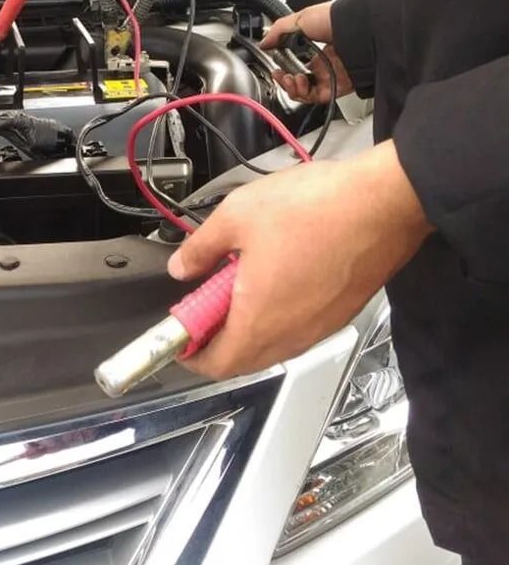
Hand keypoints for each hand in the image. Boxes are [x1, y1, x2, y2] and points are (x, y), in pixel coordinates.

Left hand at [167, 141, 432, 379]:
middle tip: (203, 304)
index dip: (189, 354)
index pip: (215, 364)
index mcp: (259, 322)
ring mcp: (320, 327)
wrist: (385, 200)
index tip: (179, 333)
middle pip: (242, 359)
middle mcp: (291, 336)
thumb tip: (182, 266)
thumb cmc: (317, 209)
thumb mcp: (236, 217)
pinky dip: (275, 314)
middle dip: (216, 338)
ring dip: (247, 324)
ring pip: (271, 344)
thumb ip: (199, 248)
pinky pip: (297, 328)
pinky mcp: (341, 312)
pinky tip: (272, 275)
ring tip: (236, 282)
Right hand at [260, 2, 354, 103]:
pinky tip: (299, 82)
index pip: (296, 65)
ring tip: (290, 78)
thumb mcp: (301, 18)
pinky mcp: (337, 87)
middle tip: (280, 75)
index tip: (275, 65)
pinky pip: (314, 98)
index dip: (283, 68)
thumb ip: (278, 30)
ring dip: (291, 88)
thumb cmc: (336, 18)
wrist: (358, 27)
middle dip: (285, 80)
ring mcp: (331, 76)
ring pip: (304, 93)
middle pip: (298, 82)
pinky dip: (302, 93)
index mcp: (317, 48)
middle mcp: (325, 64)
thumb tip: (264, 42)